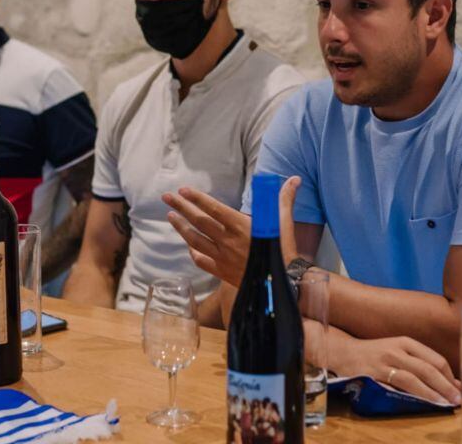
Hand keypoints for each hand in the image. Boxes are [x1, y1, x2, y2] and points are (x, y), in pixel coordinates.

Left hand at [164, 177, 300, 286]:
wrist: (285, 283)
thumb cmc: (285, 249)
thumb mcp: (284, 221)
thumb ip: (284, 199)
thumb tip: (295, 179)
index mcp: (241, 225)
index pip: (213, 208)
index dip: (197, 198)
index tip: (182, 190)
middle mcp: (228, 240)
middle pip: (199, 221)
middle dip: (181, 207)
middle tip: (166, 197)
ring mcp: (223, 257)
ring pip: (195, 240)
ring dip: (181, 227)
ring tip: (170, 216)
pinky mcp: (222, 272)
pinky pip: (202, 261)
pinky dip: (193, 252)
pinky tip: (189, 247)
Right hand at [345, 336, 461, 405]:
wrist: (343, 352)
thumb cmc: (375, 353)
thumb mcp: (398, 350)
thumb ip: (420, 362)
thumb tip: (450, 381)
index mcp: (405, 342)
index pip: (435, 359)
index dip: (450, 376)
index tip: (459, 390)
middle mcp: (396, 350)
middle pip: (427, 369)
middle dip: (445, 386)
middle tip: (457, 400)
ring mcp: (383, 364)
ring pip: (412, 379)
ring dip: (430, 393)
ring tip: (443, 404)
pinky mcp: (372, 376)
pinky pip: (393, 388)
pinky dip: (408, 397)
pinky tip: (418, 404)